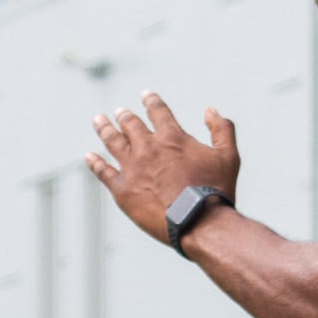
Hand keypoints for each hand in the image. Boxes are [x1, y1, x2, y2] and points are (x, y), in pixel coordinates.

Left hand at [85, 91, 239, 244]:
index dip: (152, 101)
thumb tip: (211, 110)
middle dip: (125, 116)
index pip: (158, 111)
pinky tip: (89, 156)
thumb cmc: (216, 190)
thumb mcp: (229, 156)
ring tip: (98, 120)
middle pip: (130, 124)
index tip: (146, 95)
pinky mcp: (122, 189)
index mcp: (173, 138)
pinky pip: (103, 171)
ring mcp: (132, 168)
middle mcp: (148, 148)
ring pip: (112, 141)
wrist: (198, 222)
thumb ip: (222, 129)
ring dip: (104, 129)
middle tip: (119, 111)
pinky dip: (95, 162)